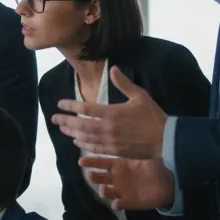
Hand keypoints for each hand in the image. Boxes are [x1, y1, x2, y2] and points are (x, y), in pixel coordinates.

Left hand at [52, 67, 167, 158]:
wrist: (165, 140)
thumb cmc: (153, 116)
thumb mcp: (140, 96)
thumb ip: (124, 83)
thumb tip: (113, 69)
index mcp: (112, 112)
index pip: (85, 108)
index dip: (70, 106)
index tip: (60, 104)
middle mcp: (107, 127)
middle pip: (80, 124)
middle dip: (65, 121)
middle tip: (54, 118)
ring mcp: (109, 141)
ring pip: (85, 137)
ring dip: (72, 133)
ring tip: (62, 129)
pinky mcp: (114, 151)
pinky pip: (94, 148)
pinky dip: (84, 144)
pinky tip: (78, 142)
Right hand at [80, 156, 175, 209]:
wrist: (170, 180)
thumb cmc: (154, 163)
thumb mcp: (142, 153)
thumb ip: (131, 147)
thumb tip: (118, 135)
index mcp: (119, 165)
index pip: (101, 162)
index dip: (91, 162)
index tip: (80, 161)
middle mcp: (117, 178)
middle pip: (101, 178)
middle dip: (94, 177)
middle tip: (89, 175)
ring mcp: (123, 190)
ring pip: (108, 192)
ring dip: (104, 191)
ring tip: (103, 189)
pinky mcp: (131, 202)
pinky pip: (122, 204)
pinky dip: (118, 204)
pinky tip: (116, 203)